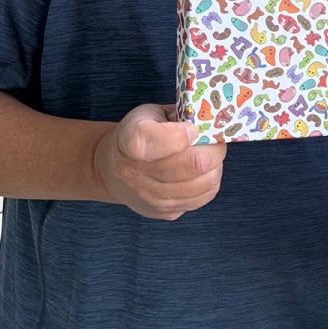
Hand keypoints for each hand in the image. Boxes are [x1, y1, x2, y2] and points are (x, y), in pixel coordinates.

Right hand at [93, 103, 225, 219]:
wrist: (112, 169)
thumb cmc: (139, 135)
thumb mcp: (149, 115)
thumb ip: (178, 116)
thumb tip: (212, 124)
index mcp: (131, 141)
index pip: (161, 139)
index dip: (184, 133)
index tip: (191, 128)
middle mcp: (136, 173)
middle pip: (194, 164)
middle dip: (214, 149)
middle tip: (213, 142)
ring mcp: (150, 197)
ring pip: (204, 183)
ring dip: (215, 167)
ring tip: (209, 157)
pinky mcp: (164, 213)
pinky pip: (202, 198)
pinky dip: (210, 183)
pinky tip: (201, 174)